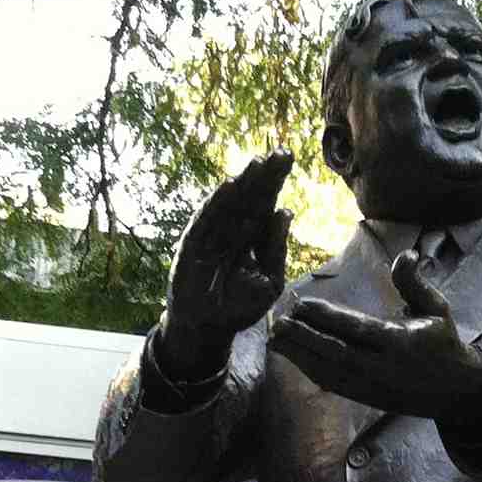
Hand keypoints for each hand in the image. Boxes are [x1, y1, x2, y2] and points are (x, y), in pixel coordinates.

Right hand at [156, 151, 292, 383]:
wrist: (209, 327)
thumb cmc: (239, 304)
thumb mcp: (269, 282)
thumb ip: (276, 250)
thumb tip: (285, 213)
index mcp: (253, 235)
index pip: (265, 202)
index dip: (274, 181)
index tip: (287, 157)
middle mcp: (234, 229)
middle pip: (251, 197)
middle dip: (264, 176)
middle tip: (280, 153)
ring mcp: (213, 234)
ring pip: (231, 204)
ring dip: (244, 184)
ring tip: (259, 164)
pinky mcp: (195, 244)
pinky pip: (208, 220)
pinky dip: (217, 204)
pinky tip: (231, 187)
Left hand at [267, 251, 481, 428]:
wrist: (454, 391)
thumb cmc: (443, 343)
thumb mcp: (438, 309)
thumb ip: (415, 283)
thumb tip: (406, 254)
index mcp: (401, 344)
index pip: (358, 329)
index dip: (328, 317)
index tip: (302, 304)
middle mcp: (383, 368)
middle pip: (337, 353)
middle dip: (305, 339)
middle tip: (278, 323)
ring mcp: (372, 387)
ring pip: (330, 372)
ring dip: (300, 356)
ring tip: (275, 339)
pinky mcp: (366, 398)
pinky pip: (333, 384)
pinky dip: (310, 370)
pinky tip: (292, 356)